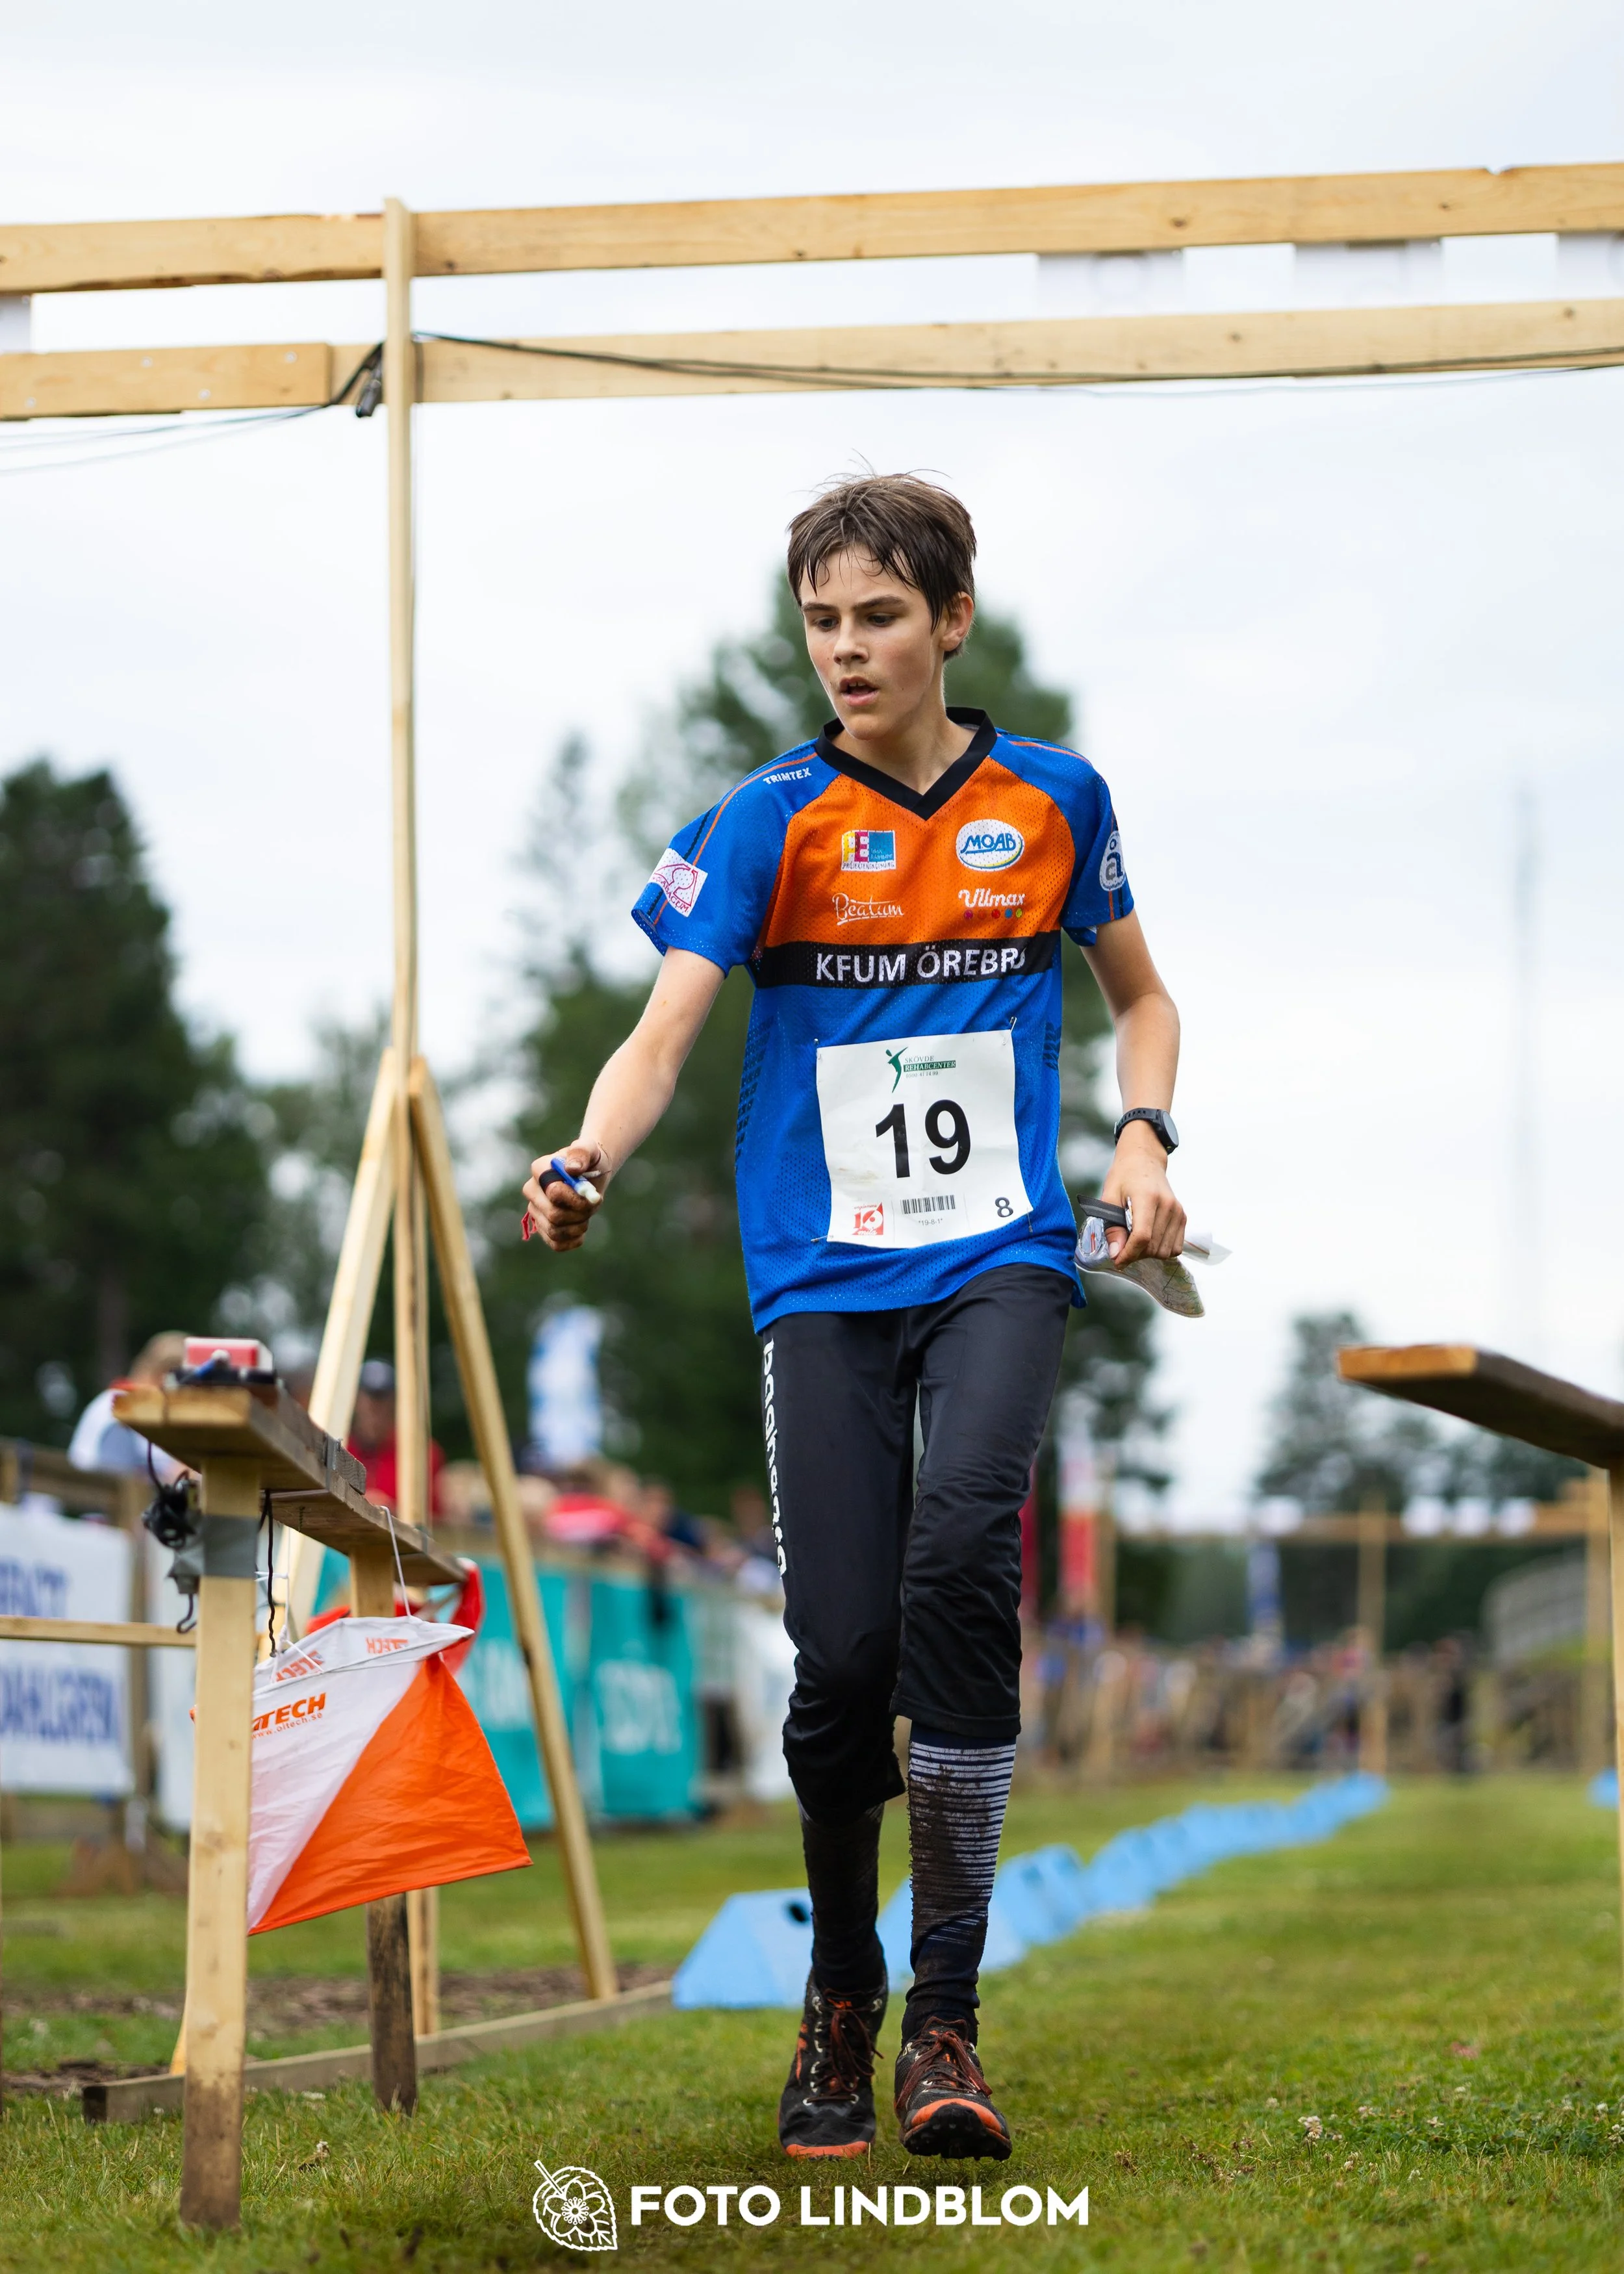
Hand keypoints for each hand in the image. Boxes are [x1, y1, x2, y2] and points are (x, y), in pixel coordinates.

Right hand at [522, 1141, 609, 1252]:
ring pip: (554, 1231)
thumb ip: (582, 1153)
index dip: (575, 1198)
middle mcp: (532, 1191)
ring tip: (587, 1215)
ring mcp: (535, 1210)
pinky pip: (555, 1243)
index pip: (553, 1192)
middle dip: (579, 1213)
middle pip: (553, 1214)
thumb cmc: (590, 1160)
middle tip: (592, 1205)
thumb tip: (571, 1169)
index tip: (591, 1194)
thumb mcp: (591, 1150)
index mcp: (540, 1170)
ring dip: (578, 1227)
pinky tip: (581, 1230)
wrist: (591, 1174)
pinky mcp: (543, 1227)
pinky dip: (573, 1241)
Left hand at [1101, 1124, 1185, 1264]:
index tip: (1117, 1261)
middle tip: (1122, 1248)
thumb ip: (1112, 1226)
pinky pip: (1175, 1247)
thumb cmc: (1125, 1175)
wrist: (1145, 1160)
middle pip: (1153, 1247)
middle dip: (1136, 1254)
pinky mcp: (1183, 1217)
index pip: (1142, 1236)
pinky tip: (1149, 1239)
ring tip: (1135, 1242)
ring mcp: (1178, 1212)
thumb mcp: (1109, 1196)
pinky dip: (1161, 1249)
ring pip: (1165, 1251)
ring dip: (1148, 1254)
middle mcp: (1168, 1206)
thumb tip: (1116, 1253)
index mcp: (1148, 1198)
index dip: (1129, 1254)